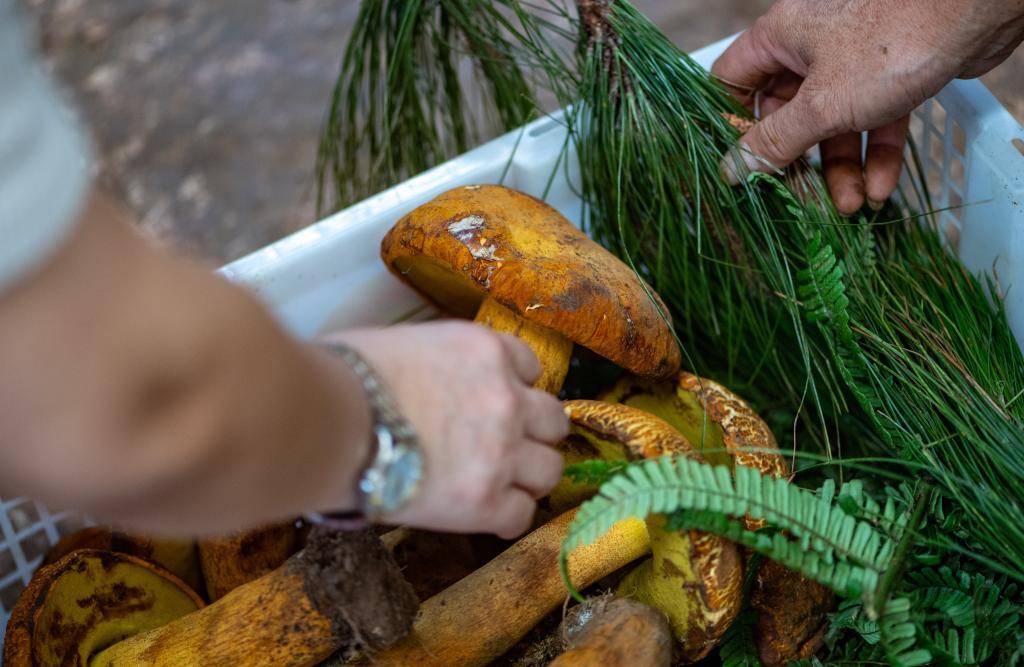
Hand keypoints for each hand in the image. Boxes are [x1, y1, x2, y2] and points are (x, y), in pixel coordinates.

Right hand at [328, 322, 567, 538]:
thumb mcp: (399, 344)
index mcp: (484, 351)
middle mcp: (506, 398)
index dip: (514, 386)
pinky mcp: (486, 501)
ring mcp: (502, 451)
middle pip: (553, 420)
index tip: (496, 401)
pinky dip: (505, 517)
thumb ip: (431, 360)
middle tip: (505, 445)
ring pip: (550, 469)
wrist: (329, 423)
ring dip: (529, 476)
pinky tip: (483, 515)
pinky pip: (522, 515)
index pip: (529, 365)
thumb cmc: (344, 376)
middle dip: (532, 432)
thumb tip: (416, 378)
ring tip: (500, 484)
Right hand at [713, 0, 1023, 213]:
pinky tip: (882, 187)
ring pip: (832, 123)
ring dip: (840, 168)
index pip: (733, 80)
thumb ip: (776, 142)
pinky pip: (871, 119)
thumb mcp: (821, 106)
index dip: (731, 123)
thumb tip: (731, 168)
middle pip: (786, 114)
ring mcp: (851, 60)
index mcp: (779, 37)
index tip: (739, 164)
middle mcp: (810, 46)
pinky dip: (875, 153)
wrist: (976, 12)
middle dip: (799, 161)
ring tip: (852, 206)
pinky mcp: (888, 73)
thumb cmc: (891, 44)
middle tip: (800, 200)